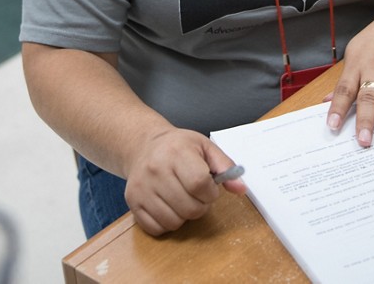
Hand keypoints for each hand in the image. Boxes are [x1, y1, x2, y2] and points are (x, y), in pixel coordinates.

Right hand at [123, 128, 245, 234]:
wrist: (143, 145)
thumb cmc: (177, 147)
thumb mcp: (205, 147)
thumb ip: (225, 167)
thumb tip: (240, 188)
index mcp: (176, 152)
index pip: (199, 184)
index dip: (210, 193)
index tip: (209, 188)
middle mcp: (155, 169)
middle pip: (189, 208)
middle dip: (200, 205)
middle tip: (195, 193)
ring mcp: (141, 187)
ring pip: (174, 222)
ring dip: (184, 215)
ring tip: (181, 198)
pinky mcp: (132, 202)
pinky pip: (156, 228)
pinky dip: (166, 223)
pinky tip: (168, 205)